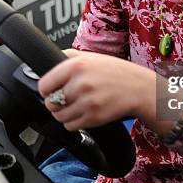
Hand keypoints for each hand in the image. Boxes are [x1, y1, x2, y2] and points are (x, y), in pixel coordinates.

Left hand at [38, 50, 155, 130]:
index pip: (44, 85)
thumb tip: (45, 64)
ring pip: (59, 116)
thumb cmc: (113, 71)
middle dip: (56, 102)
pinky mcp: (94, 117)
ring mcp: (87, 102)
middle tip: (66, 98)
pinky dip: (73, 122)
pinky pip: (70, 126)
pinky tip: (83, 112)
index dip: (46, 89)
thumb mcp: (90, 56)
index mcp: (76, 65)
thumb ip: (67, 57)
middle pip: (50, 103)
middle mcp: (80, 83)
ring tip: (76, 106)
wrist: (138, 88)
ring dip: (64, 114)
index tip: (51, 90)